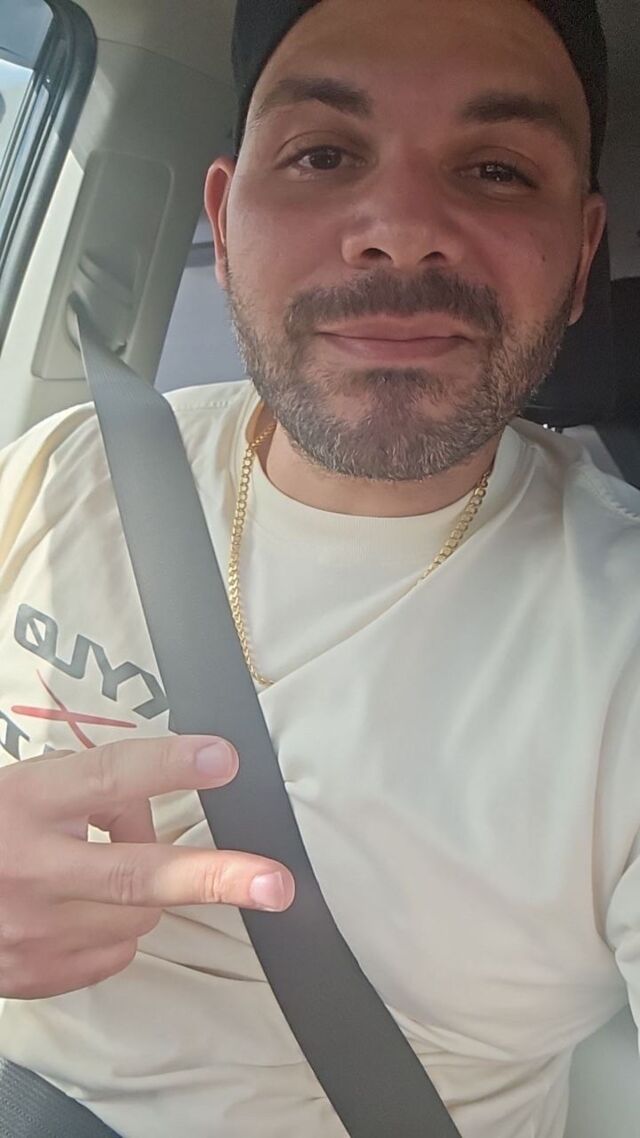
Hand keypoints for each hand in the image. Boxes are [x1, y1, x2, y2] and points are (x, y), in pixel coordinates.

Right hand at [0, 735, 294, 998]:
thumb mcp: (23, 788)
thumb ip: (87, 790)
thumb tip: (156, 804)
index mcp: (24, 805)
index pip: (106, 778)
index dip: (169, 766)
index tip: (222, 759)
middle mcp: (31, 870)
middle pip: (138, 873)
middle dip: (214, 877)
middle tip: (274, 883)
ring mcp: (34, 932)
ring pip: (139, 911)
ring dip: (146, 885)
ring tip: (101, 863)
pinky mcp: (39, 974)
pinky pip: (116, 948)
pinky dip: (117, 923)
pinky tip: (82, 904)